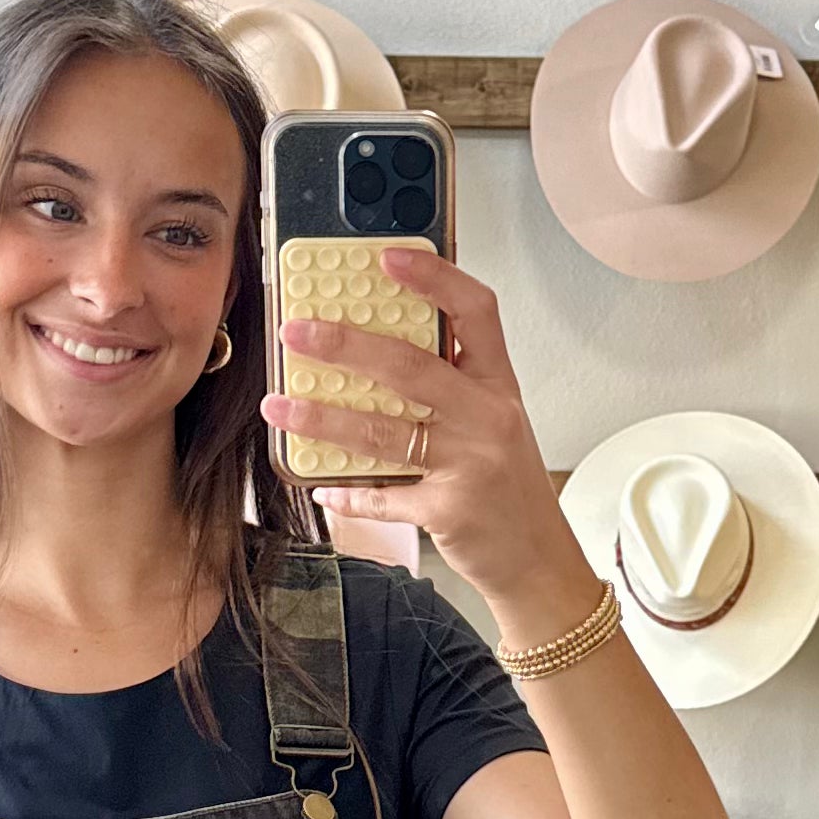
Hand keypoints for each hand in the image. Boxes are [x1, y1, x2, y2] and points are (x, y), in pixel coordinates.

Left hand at [262, 243, 592, 622]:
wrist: (539, 560)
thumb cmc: (510, 489)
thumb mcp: (495, 424)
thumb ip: (453, 386)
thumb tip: (379, 350)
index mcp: (499, 385)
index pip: (476, 312)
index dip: (434, 279)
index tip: (387, 257)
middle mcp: (488, 418)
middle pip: (411, 367)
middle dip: (345, 345)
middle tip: (298, 333)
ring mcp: (469, 465)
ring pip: (382, 431)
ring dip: (322, 419)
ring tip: (279, 407)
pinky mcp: (447, 510)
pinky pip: (383, 494)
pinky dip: (346, 491)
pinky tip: (320, 484)